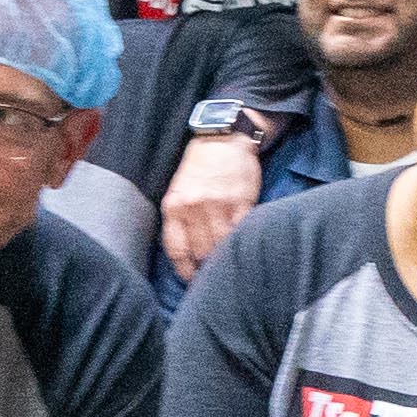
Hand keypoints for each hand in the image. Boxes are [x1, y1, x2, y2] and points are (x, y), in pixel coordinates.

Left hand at [163, 134, 264, 278]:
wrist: (223, 137)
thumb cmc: (199, 166)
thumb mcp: (178, 189)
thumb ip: (179, 217)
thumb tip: (188, 253)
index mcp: (174, 205)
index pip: (177, 249)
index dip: (185, 270)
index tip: (192, 280)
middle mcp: (194, 207)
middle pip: (201, 251)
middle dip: (206, 266)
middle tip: (213, 274)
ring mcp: (218, 205)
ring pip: (221, 245)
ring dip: (225, 256)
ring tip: (228, 262)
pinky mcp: (241, 202)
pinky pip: (241, 231)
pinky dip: (241, 240)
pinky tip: (242, 245)